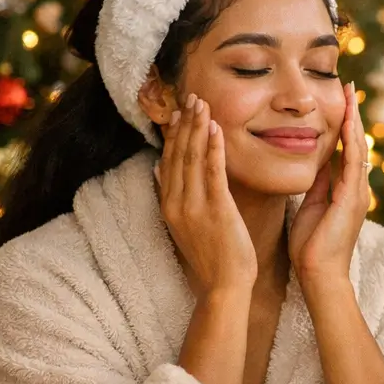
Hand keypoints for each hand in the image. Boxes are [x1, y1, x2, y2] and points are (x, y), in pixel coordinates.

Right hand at [156, 93, 256, 297]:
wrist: (223, 286)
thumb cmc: (212, 256)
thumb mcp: (186, 223)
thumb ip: (173, 195)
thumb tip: (159, 168)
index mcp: (169, 204)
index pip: (169, 160)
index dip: (174, 133)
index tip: (180, 110)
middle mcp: (176, 203)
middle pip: (177, 154)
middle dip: (185, 123)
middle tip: (192, 97)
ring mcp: (194, 207)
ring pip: (192, 158)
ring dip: (197, 128)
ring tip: (202, 104)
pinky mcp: (215, 210)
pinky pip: (212, 173)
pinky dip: (212, 148)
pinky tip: (215, 129)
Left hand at [289, 81, 368, 285]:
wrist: (319, 274)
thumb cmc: (312, 247)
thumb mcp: (311, 206)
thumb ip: (317, 184)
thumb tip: (315, 163)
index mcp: (345, 190)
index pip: (346, 149)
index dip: (343, 124)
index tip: (340, 100)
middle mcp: (357, 188)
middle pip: (357, 142)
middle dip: (352, 114)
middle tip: (350, 86)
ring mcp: (358, 193)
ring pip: (358, 148)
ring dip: (354, 120)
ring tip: (351, 95)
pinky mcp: (353, 199)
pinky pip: (353, 163)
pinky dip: (351, 140)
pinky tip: (347, 122)